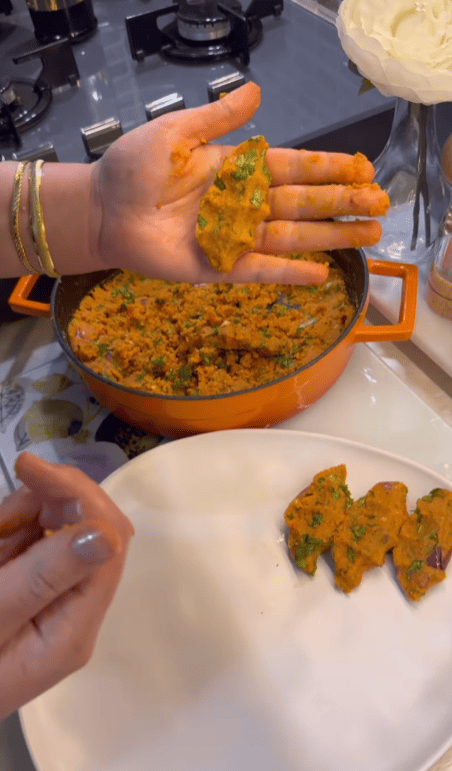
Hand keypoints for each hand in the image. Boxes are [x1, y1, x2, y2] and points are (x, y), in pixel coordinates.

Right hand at [0, 452, 133, 719]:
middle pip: (89, 530)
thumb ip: (44, 576)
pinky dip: (11, 530)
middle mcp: (74, 614)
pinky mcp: (28, 594)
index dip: (78, 494)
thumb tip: (106, 534)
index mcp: (74, 627)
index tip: (28, 468)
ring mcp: (52, 603)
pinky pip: (33, 545)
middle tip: (13, 482)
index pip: (107, 543)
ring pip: (59, 530)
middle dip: (51, 498)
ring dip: (24, 514)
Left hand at [91, 81, 386, 285]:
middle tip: (380, 206)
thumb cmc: (132, 169)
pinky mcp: (219, 268)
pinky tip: (321, 273)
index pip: (292, 168)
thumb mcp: (175, 133)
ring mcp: (233, 238)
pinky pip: (261, 270)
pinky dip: (290, 273)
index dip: (328, 169)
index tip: (362, 169)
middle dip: (342, 204)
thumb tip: (256, 92)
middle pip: (302, 204)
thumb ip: (216, 118)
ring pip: (291, 237)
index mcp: (236, 169)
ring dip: (329, 237)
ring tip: (367, 236)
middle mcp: (242, 204)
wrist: (102, 210)